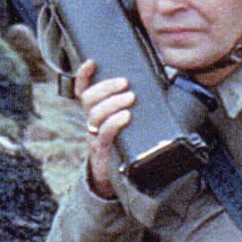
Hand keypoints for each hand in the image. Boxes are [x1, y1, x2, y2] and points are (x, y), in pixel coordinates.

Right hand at [74, 59, 133, 199]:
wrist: (116, 179)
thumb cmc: (125, 146)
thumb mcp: (127, 124)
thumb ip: (134, 108)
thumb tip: (158, 86)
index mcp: (96, 112)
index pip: (83, 90)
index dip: (83, 75)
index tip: (92, 62)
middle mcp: (91, 122)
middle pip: (88, 98)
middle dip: (105, 87)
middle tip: (124, 83)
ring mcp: (94, 136)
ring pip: (94, 113)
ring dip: (112, 102)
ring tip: (130, 98)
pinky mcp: (101, 150)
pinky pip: (103, 133)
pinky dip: (114, 122)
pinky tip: (126, 117)